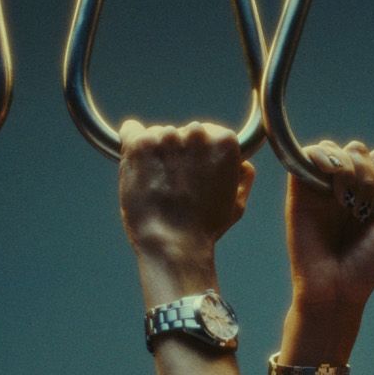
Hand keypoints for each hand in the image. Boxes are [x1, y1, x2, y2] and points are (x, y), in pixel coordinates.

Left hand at [118, 120, 253, 270]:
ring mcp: (166, 137)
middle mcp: (196, 133)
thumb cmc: (205, 228)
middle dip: (179, 152)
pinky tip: (138, 166)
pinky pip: (130, 130)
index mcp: (225, 142)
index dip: (201, 155)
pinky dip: (131, 145)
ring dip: (156, 153)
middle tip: (176, 182)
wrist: (172, 244)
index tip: (196, 172)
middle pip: (183, 132)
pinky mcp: (139, 144)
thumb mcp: (236, 204)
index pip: (210, 132)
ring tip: (157, 184)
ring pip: (158, 135)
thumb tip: (243, 164)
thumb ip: (243, 178)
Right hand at [285, 141, 373, 319]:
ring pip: (334, 148)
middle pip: (357, 150)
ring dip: (348, 168)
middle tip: (362, 207)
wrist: (335, 289)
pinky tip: (332, 183)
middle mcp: (344, 187)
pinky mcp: (299, 190)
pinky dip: (322, 157)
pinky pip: (307, 155)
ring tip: (346, 200)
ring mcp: (321, 187)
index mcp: (369, 195)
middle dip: (368, 172)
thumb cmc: (365, 265)